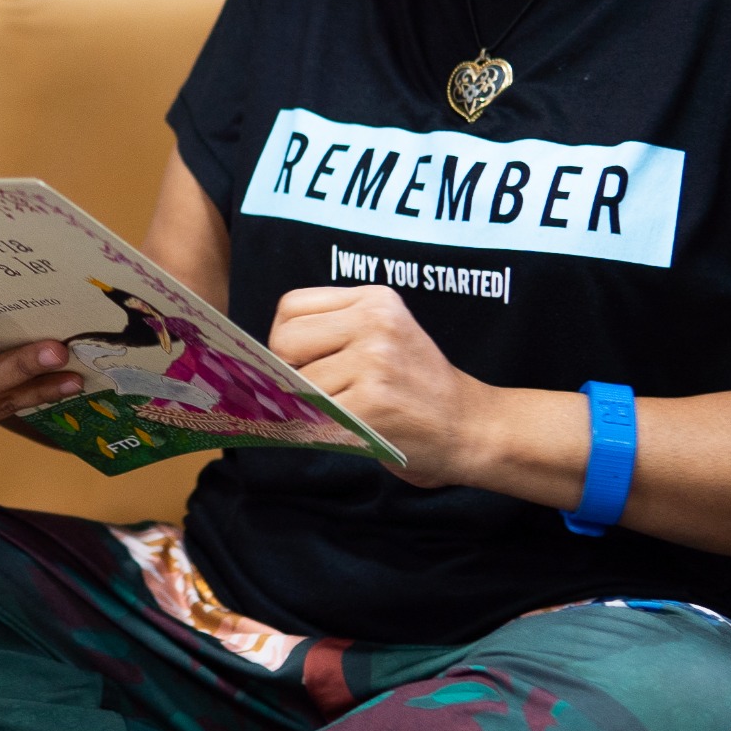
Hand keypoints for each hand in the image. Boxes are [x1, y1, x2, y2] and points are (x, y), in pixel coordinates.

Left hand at [269, 285, 490, 486]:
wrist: (471, 426)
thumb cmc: (416, 386)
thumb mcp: (384, 336)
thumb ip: (333, 333)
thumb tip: (259, 360)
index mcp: (375, 299)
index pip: (291, 307)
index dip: (286, 341)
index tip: (303, 363)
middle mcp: (375, 322)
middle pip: (285, 342)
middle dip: (289, 374)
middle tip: (319, 393)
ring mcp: (375, 362)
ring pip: (299, 386)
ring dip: (311, 409)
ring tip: (347, 413)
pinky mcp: (373, 404)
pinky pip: (316, 418)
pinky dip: (319, 431)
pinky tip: (347, 431)